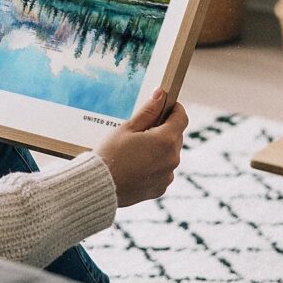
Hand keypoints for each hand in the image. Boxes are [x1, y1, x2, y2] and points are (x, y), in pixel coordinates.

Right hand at [94, 88, 187, 206]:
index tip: (166, 105)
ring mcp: (168, 175)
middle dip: (164, 129)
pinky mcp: (161, 188)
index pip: (181, 118)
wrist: (100, 185)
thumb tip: (161, 94)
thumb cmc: (111, 153)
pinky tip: (136, 165)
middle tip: (143, 128)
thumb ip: (148, 111)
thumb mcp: (128, 128)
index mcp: (166, 140)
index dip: (175, 109)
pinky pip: (163, 171)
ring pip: (169, 154)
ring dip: (159, 148)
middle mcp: (172, 159)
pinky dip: (155, 165)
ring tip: (136, 150)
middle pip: (176, 136)